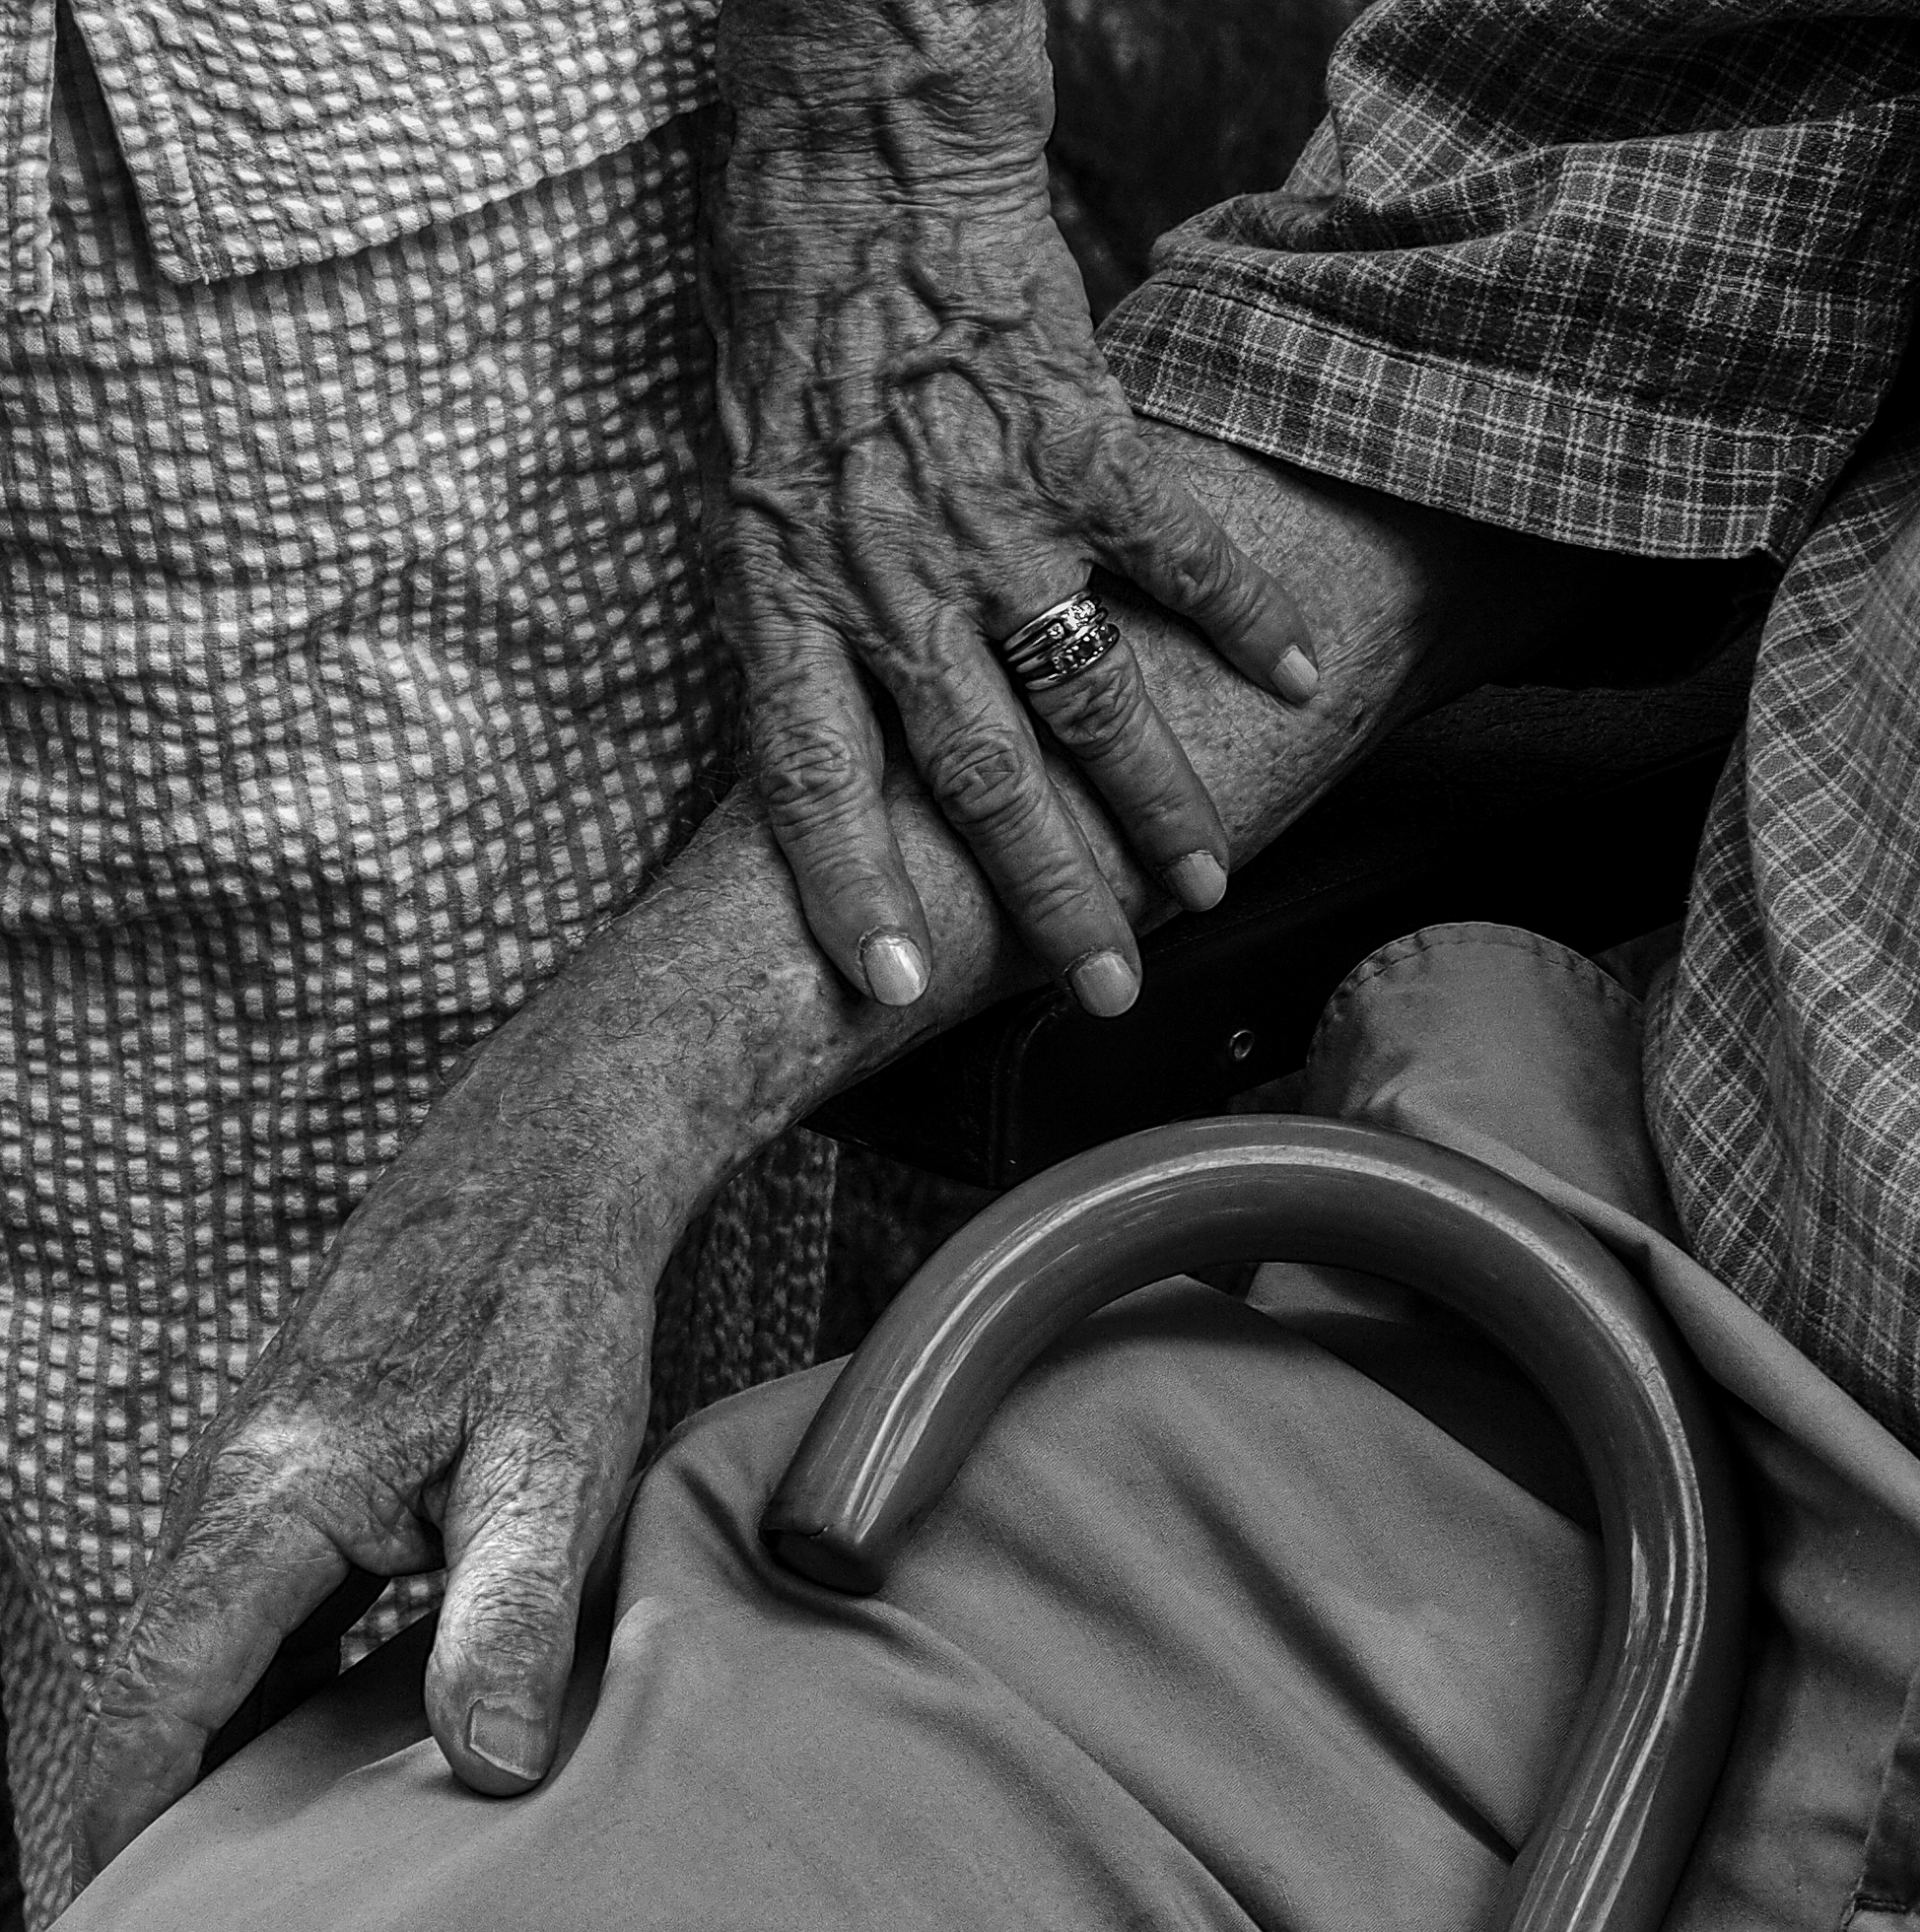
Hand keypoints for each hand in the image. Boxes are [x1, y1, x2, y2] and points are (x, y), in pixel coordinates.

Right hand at [73, 1005, 672, 1880]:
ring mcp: (278, 1473)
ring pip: (226, 1642)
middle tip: (229, 1904)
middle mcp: (243, 1488)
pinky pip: (275, 1602)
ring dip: (237, 1744)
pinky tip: (342, 1735)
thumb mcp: (549, 1461)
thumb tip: (492, 1771)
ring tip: (278, 1862)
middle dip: (182, 1800)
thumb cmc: (546, 1303)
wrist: (547, 1169)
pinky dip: (287, 1680)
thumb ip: (510, 1613)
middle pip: (176, 1679)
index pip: (159, 1692)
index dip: (133, 1814)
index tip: (133, 1912)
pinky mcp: (323, 1463)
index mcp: (271, 1498)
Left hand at [704, 0, 1317, 1016]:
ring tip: (1207, 886)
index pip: (811, 783)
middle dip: (1049, 898)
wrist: (854, 176)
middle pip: (978, 775)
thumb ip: (794, 634)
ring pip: (1089, 692)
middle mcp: (891, 580)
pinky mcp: (1082, 441)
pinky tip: (1301, 680)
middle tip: (1107, 991)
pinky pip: (1179, 549)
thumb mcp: (744, 508)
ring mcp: (992, 517)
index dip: (853, 892)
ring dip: (1157, 799)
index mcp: (788, 599)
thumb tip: (831, 755)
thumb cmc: (786, 349)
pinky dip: (1245, 614)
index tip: (904, 988)